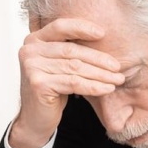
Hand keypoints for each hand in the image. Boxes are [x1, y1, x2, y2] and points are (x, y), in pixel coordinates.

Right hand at [10, 17, 124, 147]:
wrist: (35, 120)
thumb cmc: (51, 92)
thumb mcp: (58, 67)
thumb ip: (69, 52)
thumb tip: (101, 37)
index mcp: (33, 40)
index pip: (60, 27)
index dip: (82, 28)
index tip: (103, 33)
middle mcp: (29, 51)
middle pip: (71, 51)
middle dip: (98, 59)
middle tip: (118, 67)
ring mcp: (32, 67)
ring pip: (75, 67)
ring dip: (100, 74)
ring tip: (117, 79)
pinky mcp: (39, 84)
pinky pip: (74, 83)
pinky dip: (94, 86)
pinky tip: (107, 89)